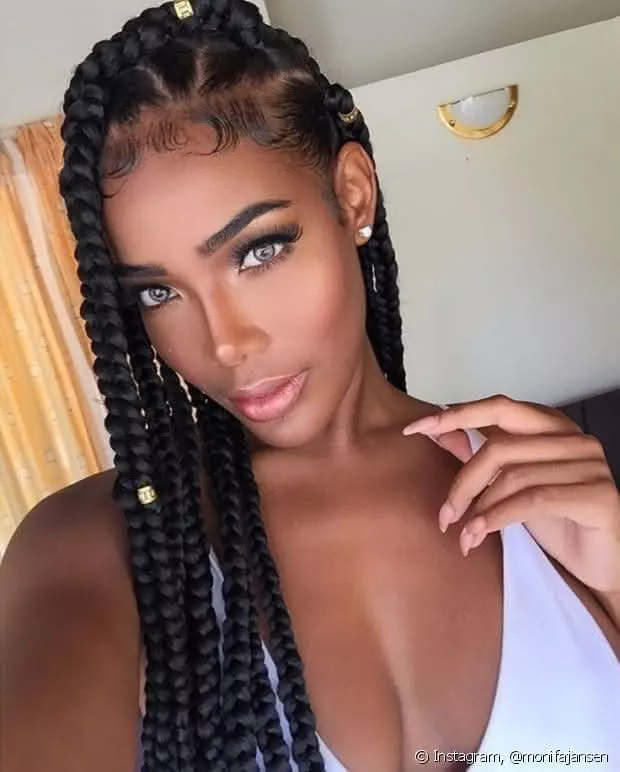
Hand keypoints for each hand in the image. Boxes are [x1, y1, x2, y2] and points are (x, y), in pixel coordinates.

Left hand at [403, 395, 619, 594]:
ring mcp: (590, 464)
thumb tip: (441, 433)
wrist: (601, 565)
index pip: (498, 408)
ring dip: (477, 509)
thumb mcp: (512, 486)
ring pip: (511, 476)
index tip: (416, 428)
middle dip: (462, 481)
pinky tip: (479, 534)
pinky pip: (532, 500)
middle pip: (499, 447)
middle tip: (445, 514)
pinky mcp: (597, 495)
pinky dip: (497, 517)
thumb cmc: (558, 522)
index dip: (455, 415)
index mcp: (552, 426)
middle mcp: (574, 438)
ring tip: (463, 534)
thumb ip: (484, 456)